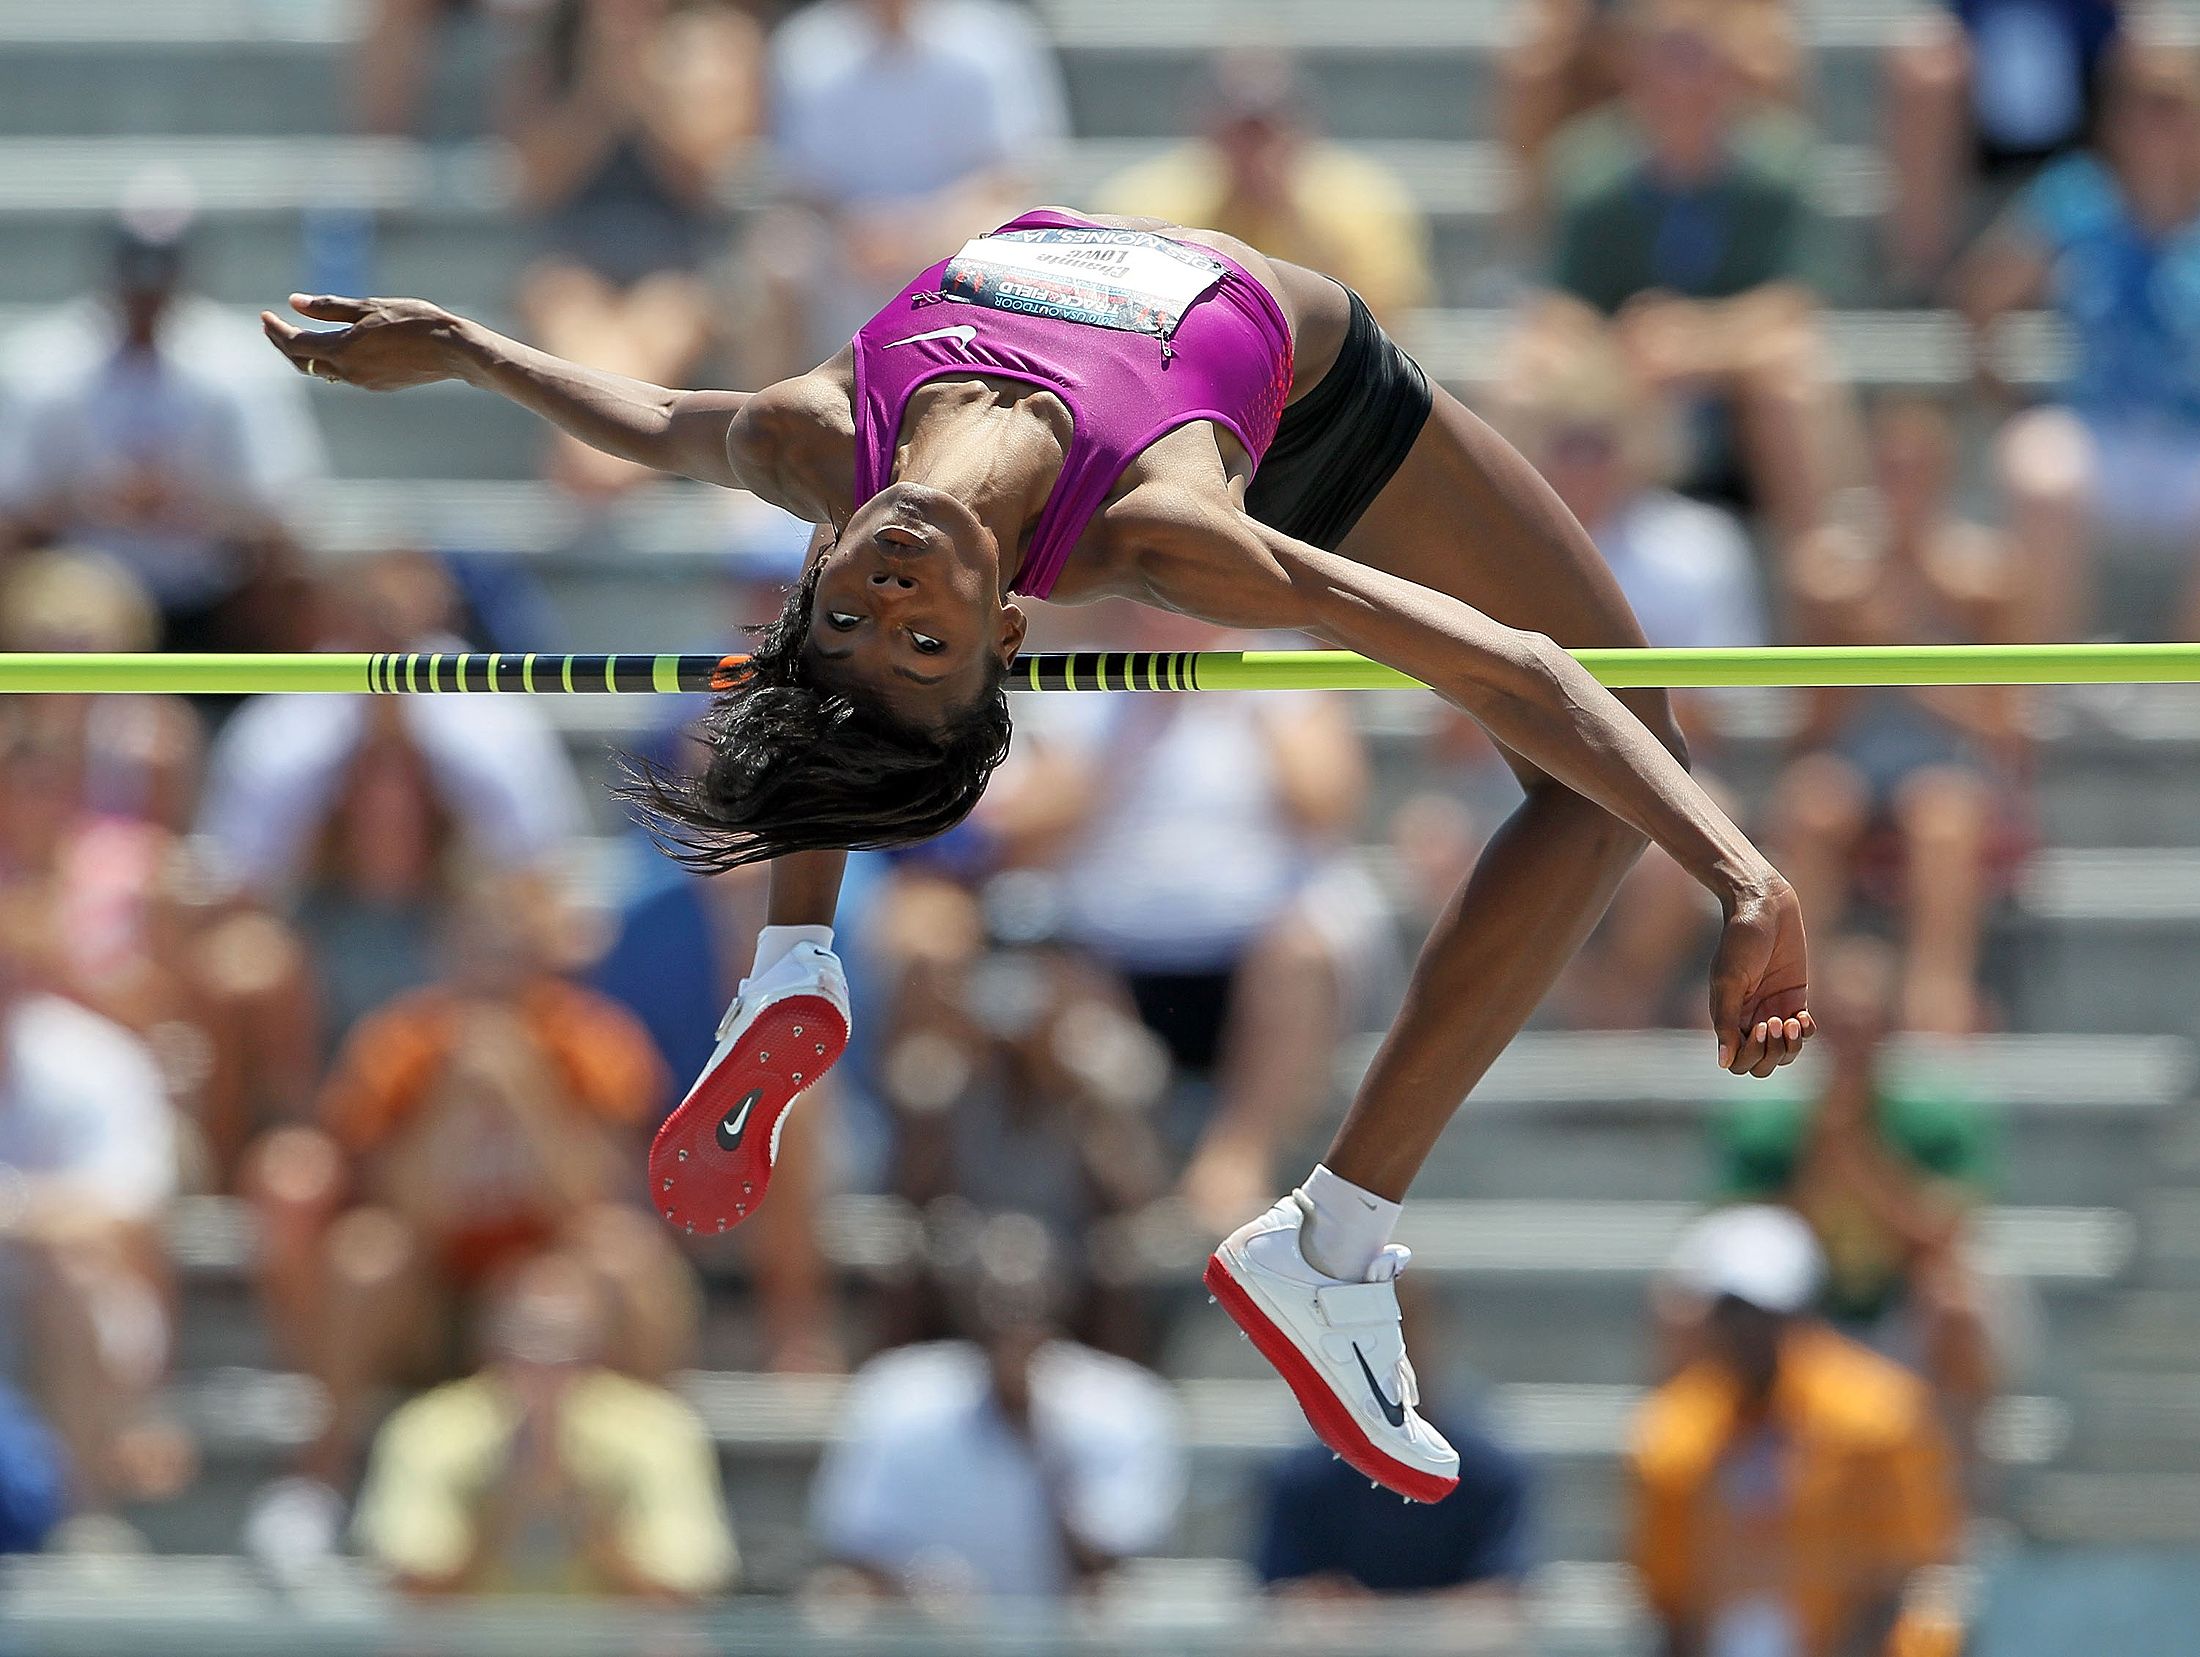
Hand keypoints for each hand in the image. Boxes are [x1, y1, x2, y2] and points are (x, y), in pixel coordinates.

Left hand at [260, 294, 469, 390]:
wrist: (453, 350)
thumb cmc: (415, 321)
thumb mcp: (370, 307)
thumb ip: (330, 308)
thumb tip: (294, 303)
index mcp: (343, 350)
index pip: (296, 344)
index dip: (276, 331)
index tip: (264, 316)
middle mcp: (349, 371)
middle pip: (304, 363)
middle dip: (284, 345)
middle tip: (271, 327)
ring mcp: (364, 382)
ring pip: (323, 371)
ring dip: (306, 355)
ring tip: (297, 336)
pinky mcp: (379, 385)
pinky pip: (344, 374)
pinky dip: (330, 360)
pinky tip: (333, 347)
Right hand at [1708, 876, 1813, 1076]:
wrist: (1765, 906)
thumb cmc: (1741, 939)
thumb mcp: (1729, 981)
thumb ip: (1725, 1022)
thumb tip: (1723, 1063)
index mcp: (1727, 1017)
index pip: (1738, 1061)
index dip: (1750, 1054)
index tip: (1759, 1024)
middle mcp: (1748, 1019)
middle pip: (1761, 1063)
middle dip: (1771, 1053)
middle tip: (1775, 1021)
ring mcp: (1772, 1010)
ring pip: (1783, 1053)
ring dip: (1790, 1046)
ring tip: (1792, 1020)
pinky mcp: (1794, 999)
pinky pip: (1803, 1033)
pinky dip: (1805, 1032)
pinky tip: (1803, 1015)